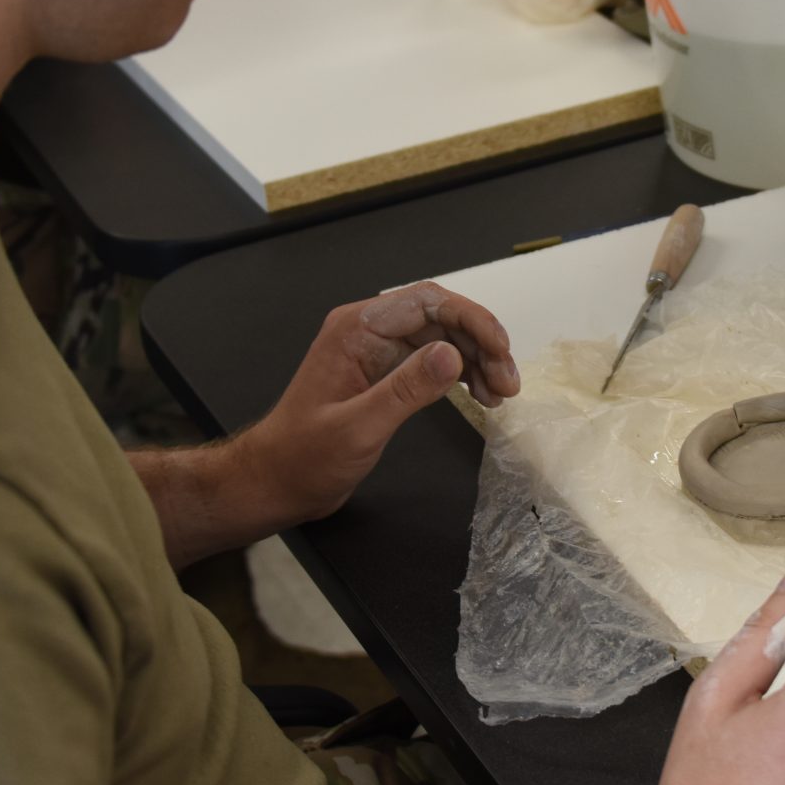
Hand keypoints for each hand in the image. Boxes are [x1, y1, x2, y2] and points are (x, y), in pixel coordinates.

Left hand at [239, 283, 519, 527]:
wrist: (275, 483)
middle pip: (441, 318)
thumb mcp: (358, 428)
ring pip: (443, 339)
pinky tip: (481, 397)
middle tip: (509, 383)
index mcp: (357, 330)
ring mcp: (378, 353)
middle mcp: (369, 332)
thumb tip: (453, 355)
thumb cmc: (304, 457)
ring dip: (477, 361)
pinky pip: (433, 361)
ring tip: (502, 394)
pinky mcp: (385, 375)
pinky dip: (462, 375)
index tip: (501, 351)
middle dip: (481, 344)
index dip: (472, 320)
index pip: (427, 302)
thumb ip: (405, 390)